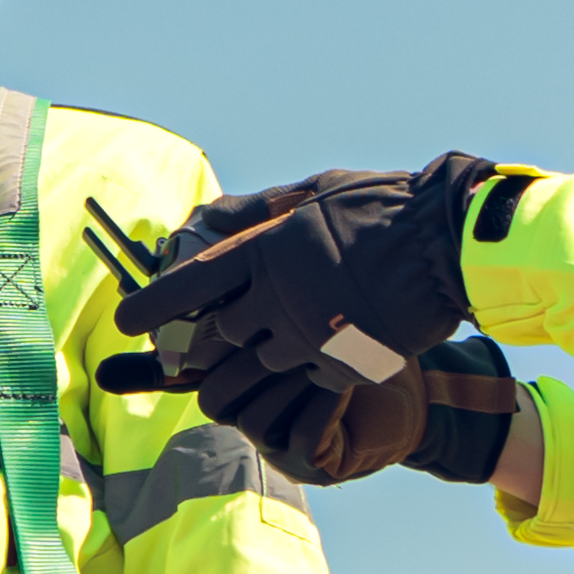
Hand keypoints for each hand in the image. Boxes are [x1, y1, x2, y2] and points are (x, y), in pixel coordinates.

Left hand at [112, 158, 507, 435]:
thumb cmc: (383, 208)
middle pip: (221, 332)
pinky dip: (304, 365)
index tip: (126, 320)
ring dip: (265, 349)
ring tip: (290, 329)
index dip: (154, 303)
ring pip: (259, 361)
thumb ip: (259, 215)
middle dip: (218, 332)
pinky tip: (327, 341)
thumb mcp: (313, 196)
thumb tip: (209, 220)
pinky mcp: (340, 366)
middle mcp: (278, 299)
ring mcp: (309, 338)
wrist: (448, 244)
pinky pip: (302, 377)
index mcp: (265, 251)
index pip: (190, 285)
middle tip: (224, 327)